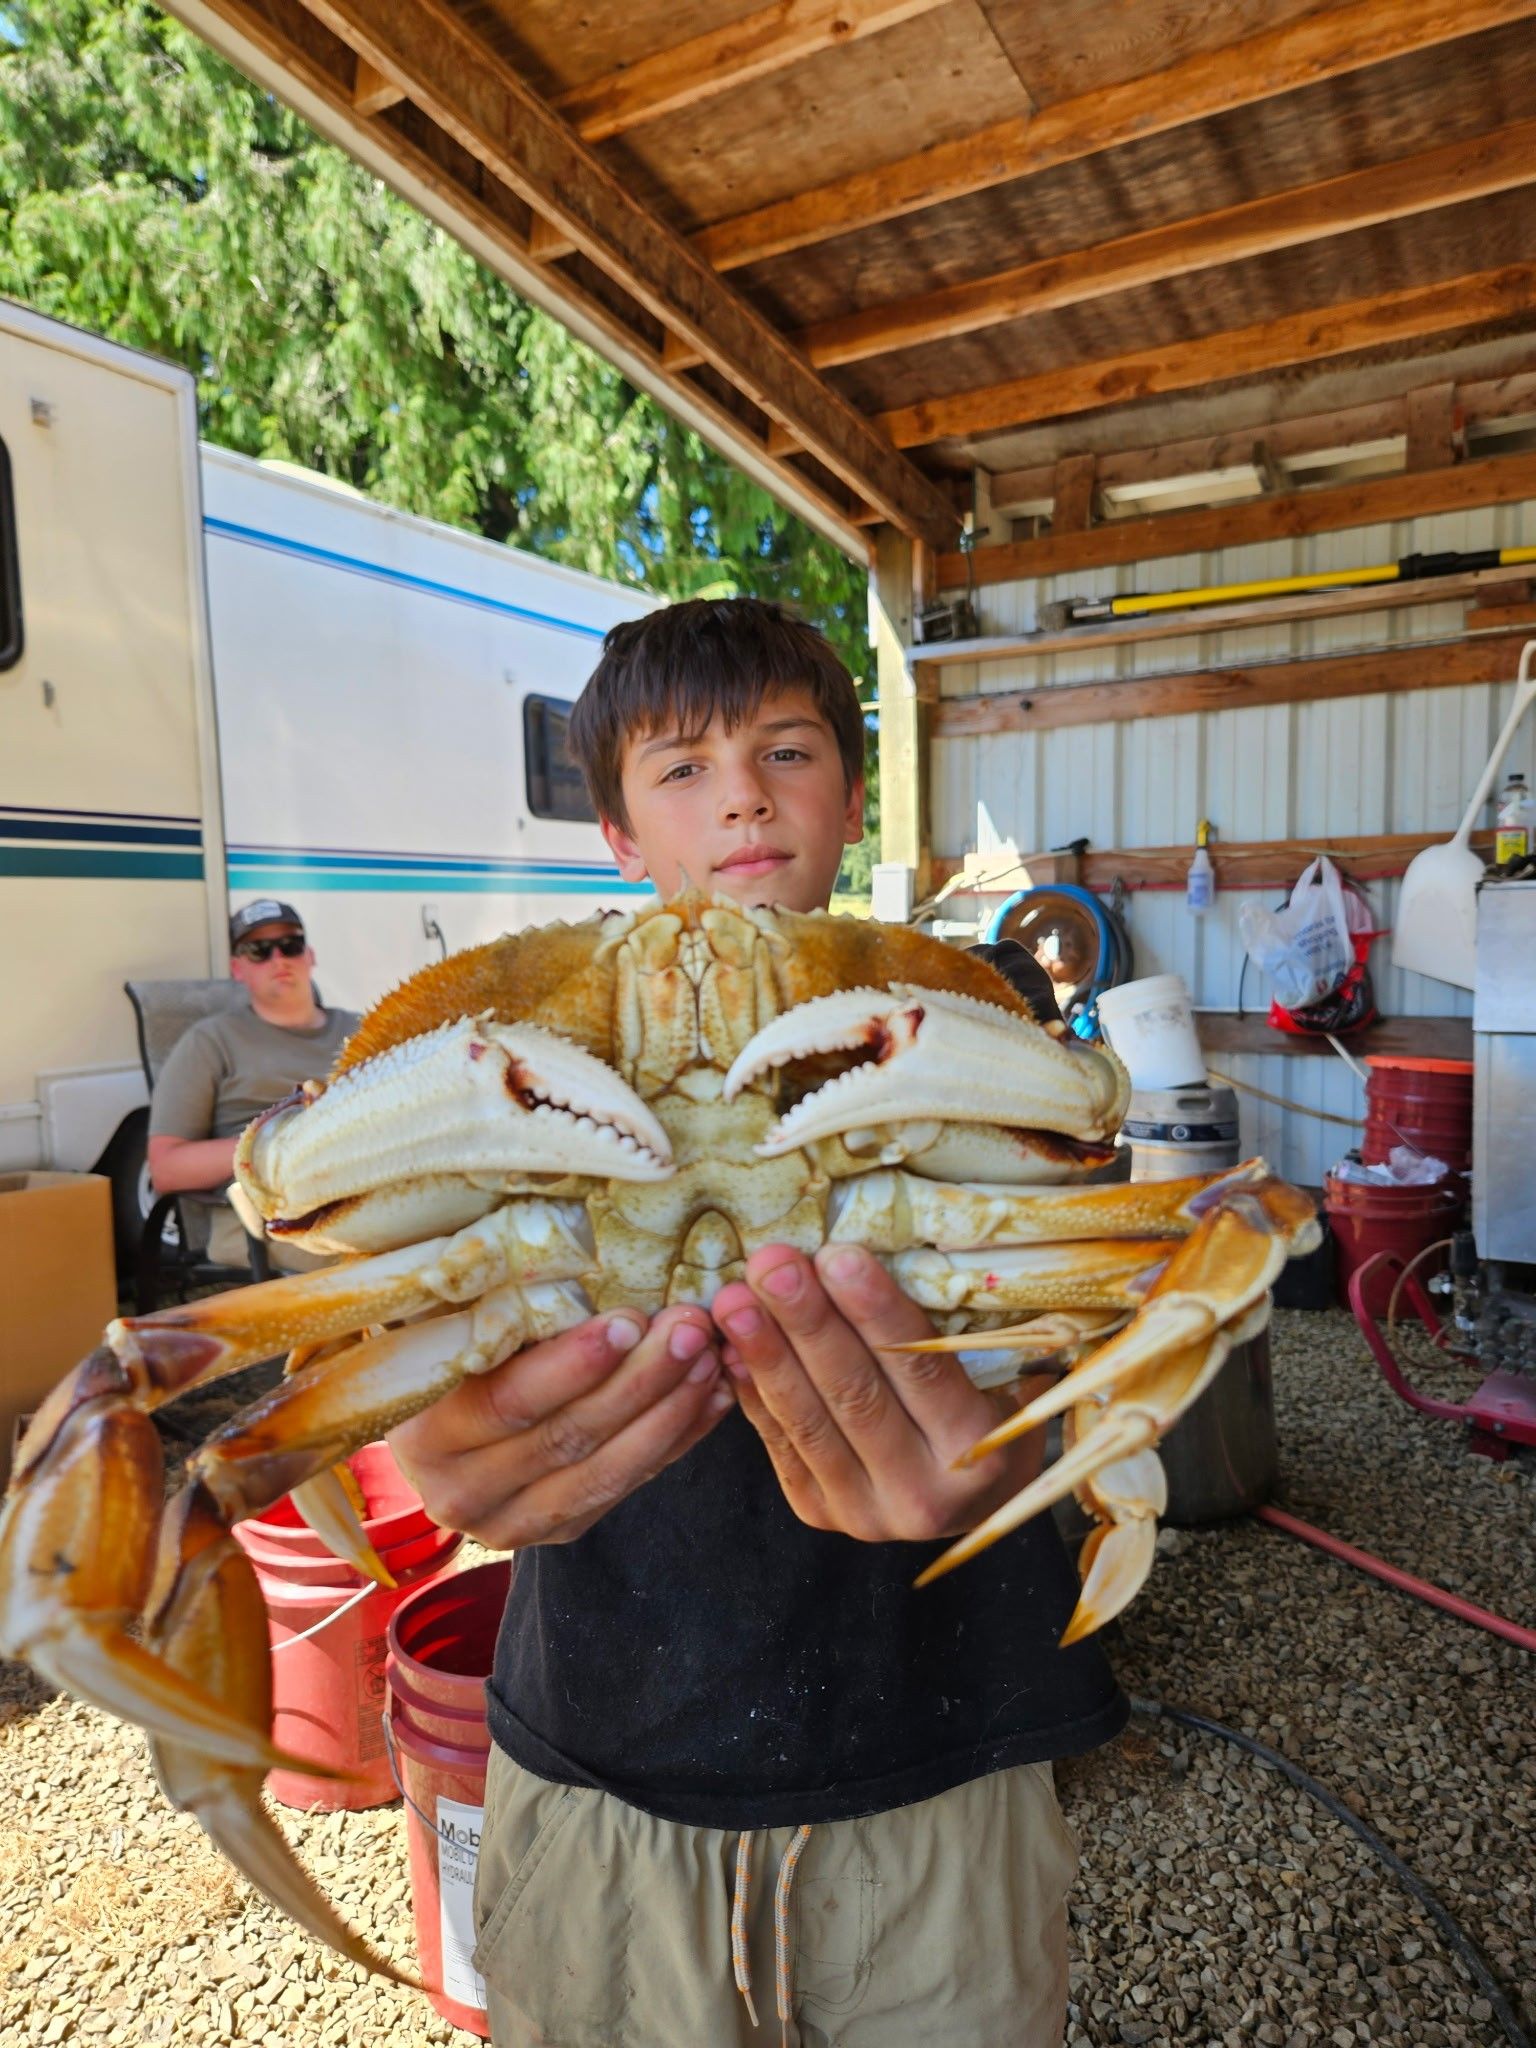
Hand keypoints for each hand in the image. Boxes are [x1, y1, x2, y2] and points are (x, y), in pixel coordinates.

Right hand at [388, 1306, 732, 1548]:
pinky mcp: (557, 1530)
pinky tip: (714, 1396)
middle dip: (639, 1381)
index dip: (572, 1365)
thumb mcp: (443, 1327)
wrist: (428, 1428)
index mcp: (424, 1435)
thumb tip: (562, 1244)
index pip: (507, 1402)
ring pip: (606, 1472)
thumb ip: (487, 1304)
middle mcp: (460, 1493)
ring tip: (711, 1357)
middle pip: (566, 1438)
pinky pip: (627, 1487)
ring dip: (669, 1412)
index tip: (629, 1320)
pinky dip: (675, 1440)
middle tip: (690, 1327)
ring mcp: (511, 1523)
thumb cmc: (440, 1350)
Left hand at [711, 1244, 1047, 1544]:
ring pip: (806, 1422)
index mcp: (978, 1453)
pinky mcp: (819, 1512)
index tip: (838, 1255)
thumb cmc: (991, 1413)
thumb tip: (902, 1246)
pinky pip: (779, 1443)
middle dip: (807, 1323)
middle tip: (772, 1264)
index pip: (922, 1371)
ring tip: (734, 1298)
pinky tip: (727, 1345)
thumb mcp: (1003, 1377)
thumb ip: (962, 1332)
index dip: (876, 1313)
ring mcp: (865, 1513)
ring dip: (765, 1353)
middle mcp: (923, 1495)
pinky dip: (752, 1390)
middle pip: (854, 1395)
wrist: (973, 1503)